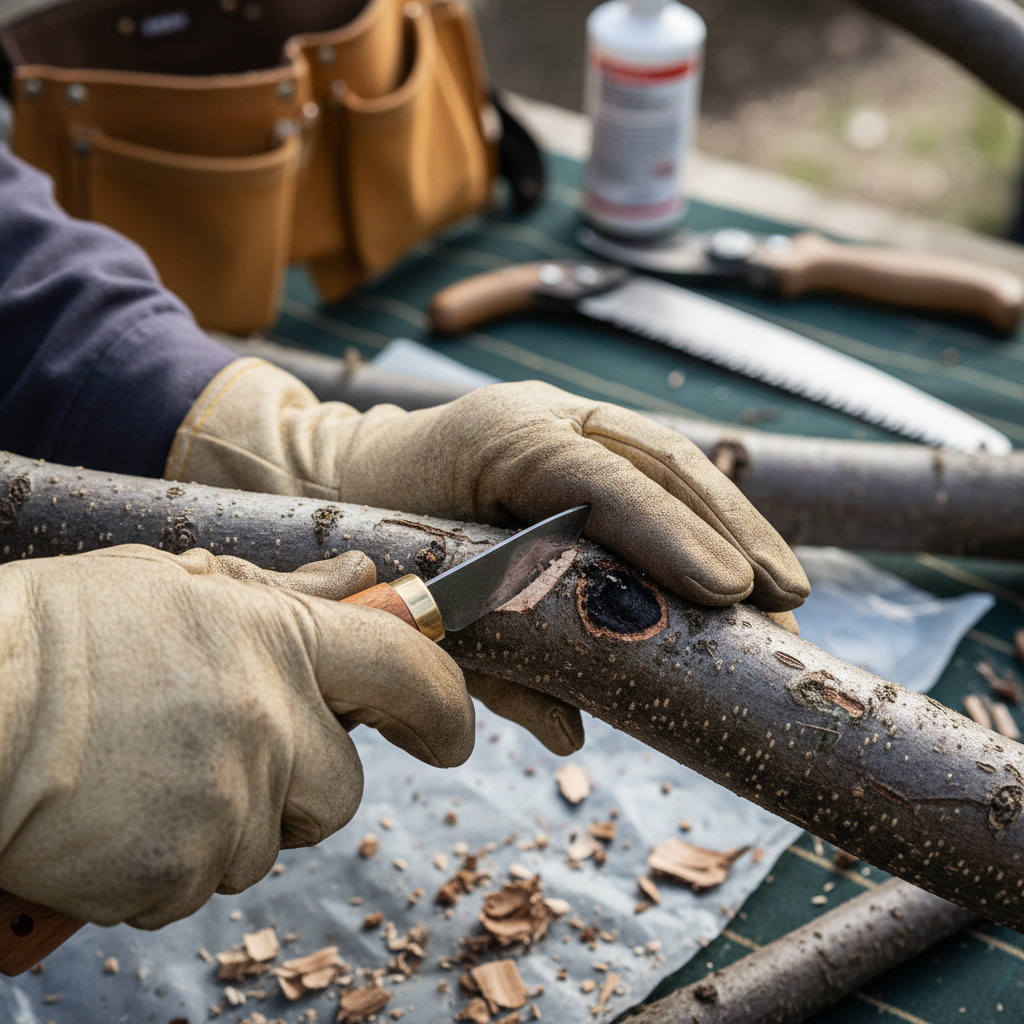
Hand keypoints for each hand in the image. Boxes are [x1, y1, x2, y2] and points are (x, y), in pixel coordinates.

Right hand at [0, 546, 472, 928]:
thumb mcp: (178, 586)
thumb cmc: (63, 632)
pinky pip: (201, 883)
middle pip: (344, 789)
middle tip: (227, 751)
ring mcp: (229, 804)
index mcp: (280, 641)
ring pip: (268, 841)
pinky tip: (118, 813)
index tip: (449, 734)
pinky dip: (169, 861)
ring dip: (226, 820)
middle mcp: (272, 723)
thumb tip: (364, 581)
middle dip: (301, 783)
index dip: (443, 707)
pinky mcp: (178, 873)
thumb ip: (285, 593)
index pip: (410, 674)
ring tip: (147, 772)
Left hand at [168, 359, 808, 609]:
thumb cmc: (368, 537)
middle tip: (784, 600)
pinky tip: (738, 555)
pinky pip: (653, 467)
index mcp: (493, 439)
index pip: (593, 479)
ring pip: (668, 455)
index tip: (726, 590)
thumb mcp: (421, 600)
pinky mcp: (576, 433)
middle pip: (655, 458)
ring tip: (782, 587)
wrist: (334, 475)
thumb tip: (575, 732)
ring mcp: (562, 415)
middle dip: (727, 528)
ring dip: (733, 520)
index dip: (664, 532)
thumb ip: (493, 660)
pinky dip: (701, 513)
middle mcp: (539, 415)